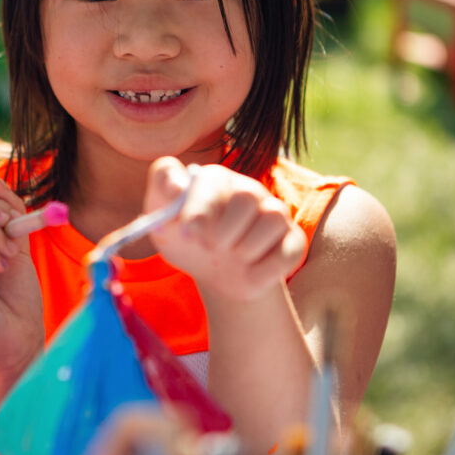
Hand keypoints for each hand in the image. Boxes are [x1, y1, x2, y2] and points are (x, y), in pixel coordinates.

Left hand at [145, 156, 305, 303]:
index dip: (198, 209)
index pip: (210, 180)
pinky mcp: (292, 240)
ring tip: (231, 257)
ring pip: (272, 220)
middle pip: (246, 198)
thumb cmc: (187, 240)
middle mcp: (247, 190)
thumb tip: (175, 186)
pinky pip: (288, 252)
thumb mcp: (163, 219)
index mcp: (214, 180)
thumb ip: (162, 193)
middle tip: (209, 247)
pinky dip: (264, 271)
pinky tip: (249, 273)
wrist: (215, 275)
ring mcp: (274, 213)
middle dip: (222, 232)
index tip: (187, 234)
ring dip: (244, 250)